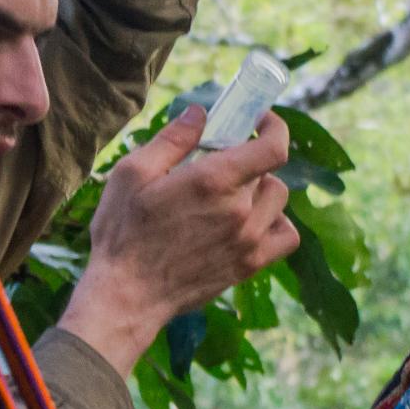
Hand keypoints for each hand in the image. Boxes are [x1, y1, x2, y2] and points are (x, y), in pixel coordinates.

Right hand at [58, 106, 299, 376]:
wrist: (127, 296)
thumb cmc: (123, 232)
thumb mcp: (133, 174)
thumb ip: (173, 139)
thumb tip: (200, 112)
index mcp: (213, 181)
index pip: (274, 147)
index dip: (274, 126)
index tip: (259, 120)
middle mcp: (240, 211)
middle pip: (270, 172)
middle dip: (248, 161)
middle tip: (221, 164)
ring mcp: (248, 241)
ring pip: (279, 201)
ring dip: (262, 190)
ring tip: (231, 195)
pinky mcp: (249, 266)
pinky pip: (286, 236)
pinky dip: (276, 223)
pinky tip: (250, 222)